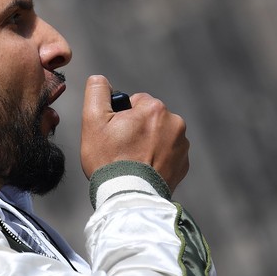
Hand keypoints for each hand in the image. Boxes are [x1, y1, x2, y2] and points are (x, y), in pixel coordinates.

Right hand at [80, 75, 189, 191]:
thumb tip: (100, 79)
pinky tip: (143, 170)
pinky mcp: (183, 165)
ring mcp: (182, 146)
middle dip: (136, 129)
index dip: (120, 117)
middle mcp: (175, 123)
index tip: (114, 134)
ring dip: (148, 144)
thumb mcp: (93, 121)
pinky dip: (157, 159)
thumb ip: (97, 93)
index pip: (135, 101)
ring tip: (132, 161)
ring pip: (160, 136)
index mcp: (154, 108)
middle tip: (121, 149)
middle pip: (149, 118)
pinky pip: (168, 154)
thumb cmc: (108, 159)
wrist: (128, 195)